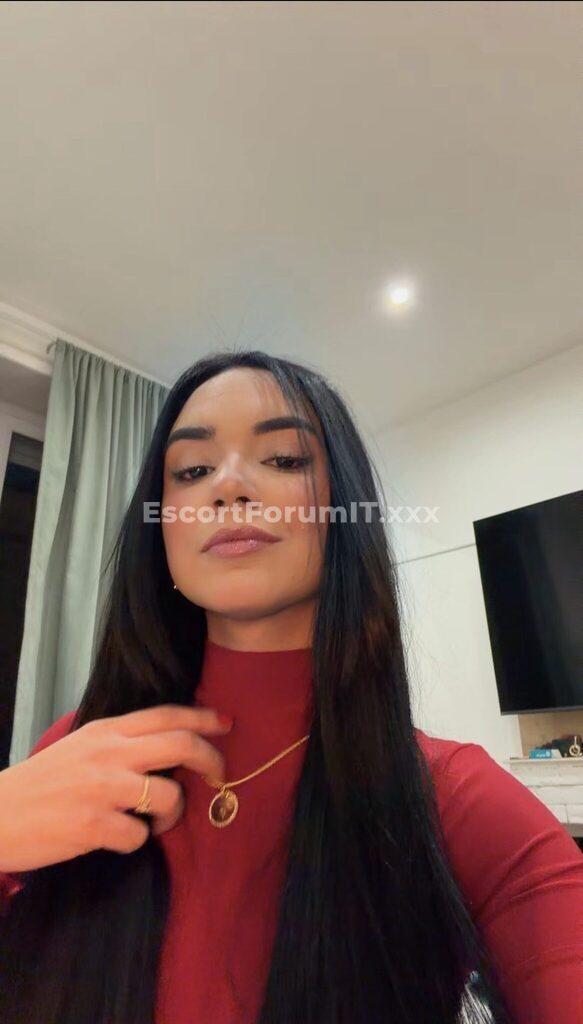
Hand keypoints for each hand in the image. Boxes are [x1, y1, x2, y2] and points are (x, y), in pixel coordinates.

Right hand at [0, 704, 231, 871]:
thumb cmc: (44, 782)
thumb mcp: (83, 747)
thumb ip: (122, 743)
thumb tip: (171, 745)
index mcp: (106, 731)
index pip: (166, 715)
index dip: (203, 718)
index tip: (226, 724)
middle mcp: (108, 754)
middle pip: (179, 745)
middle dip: (211, 760)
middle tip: (219, 775)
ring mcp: (101, 789)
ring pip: (168, 796)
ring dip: (172, 813)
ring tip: (156, 821)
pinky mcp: (92, 826)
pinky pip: (139, 836)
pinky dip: (136, 842)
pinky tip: (117, 838)